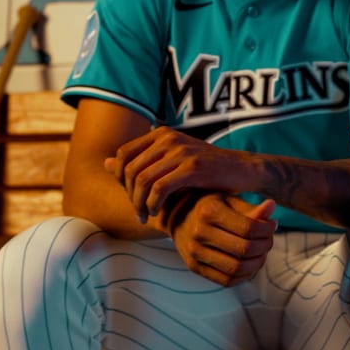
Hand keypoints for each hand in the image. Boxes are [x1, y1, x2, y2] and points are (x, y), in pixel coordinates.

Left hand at [104, 127, 260, 221]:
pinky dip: (153, 204)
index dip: (119, 178)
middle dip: (129, 194)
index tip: (130, 196)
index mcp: (162, 133)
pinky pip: (160, 188)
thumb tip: (105, 163)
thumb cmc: (208, 169)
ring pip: (142, 180)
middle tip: (138, 211)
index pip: (123, 154)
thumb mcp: (173, 160)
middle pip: (130, 169)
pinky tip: (158, 213)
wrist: (245, 169)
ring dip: (139, 203)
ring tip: (145, 216)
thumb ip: (141, 161)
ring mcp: (180, 151)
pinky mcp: (192, 168)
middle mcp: (169, 138)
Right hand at [169, 194, 276, 286]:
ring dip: (257, 263)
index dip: (267, 229)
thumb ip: (250, 208)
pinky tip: (251, 264)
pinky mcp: (194, 267)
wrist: (176, 215)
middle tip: (269, 240)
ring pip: (237, 268)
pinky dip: (244, 276)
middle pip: (244, 249)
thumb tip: (272, 207)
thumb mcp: (228, 200)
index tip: (273, 225)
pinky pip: (226, 280)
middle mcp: (199, 232)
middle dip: (265, 246)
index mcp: (209, 211)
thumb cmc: (210, 204)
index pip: (249, 227)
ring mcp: (194, 252)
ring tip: (262, 253)